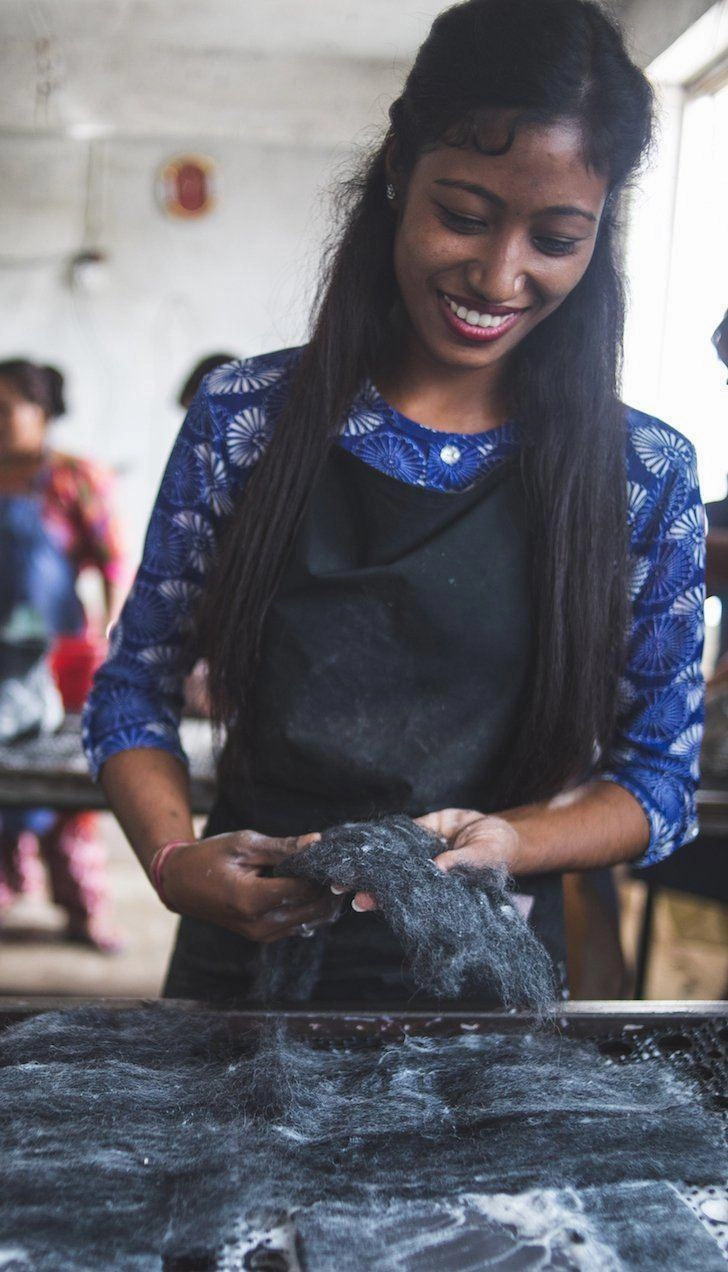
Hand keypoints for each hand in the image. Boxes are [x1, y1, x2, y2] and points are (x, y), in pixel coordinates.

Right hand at [161, 830, 341, 941]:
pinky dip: (311, 907)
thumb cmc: (209, 858)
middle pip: (314, 910)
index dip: (322, 871)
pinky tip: (310, 886)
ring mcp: (262, 935)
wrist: (180, 883)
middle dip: (329, 887)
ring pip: (312, 920)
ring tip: (323, 872)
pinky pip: (300, 924)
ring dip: (323, 899)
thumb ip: (283, 847)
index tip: (330, 853)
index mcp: (251, 900)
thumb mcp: (244, 845)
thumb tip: (317, 843)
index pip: (304, 889)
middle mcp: (260, 925)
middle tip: (335, 863)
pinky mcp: (264, 936)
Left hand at [347, 809, 520, 912]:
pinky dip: (375, 836)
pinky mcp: (417, 833)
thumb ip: (459, 864)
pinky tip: (355, 836)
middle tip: (339, 886)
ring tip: (338, 864)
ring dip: (364, 861)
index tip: (361, 901)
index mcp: (435, 890)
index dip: (382, 900)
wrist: (497, 832)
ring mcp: (416, 854)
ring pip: (386, 859)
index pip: (403, 897)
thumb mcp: (481, 858)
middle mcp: (420, 875)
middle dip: (363, 883)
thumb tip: (436, 869)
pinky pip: (395, 834)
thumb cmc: (494, 854)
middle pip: (388, 881)